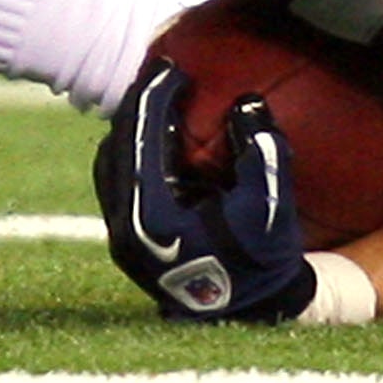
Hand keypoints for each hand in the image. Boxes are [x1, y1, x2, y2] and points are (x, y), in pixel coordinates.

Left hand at [93, 63, 314, 320]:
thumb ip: (261, 151)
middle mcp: (123, 228)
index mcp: (149, 220)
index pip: (139, 140)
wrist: (252, 315)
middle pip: (117, 146)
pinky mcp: (126, 238)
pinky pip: (119, 179)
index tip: (172, 67)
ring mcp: (119, 236)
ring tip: (159, 97)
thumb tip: (245, 100)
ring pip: (111, 162)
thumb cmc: (263, 260)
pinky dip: (135, 150)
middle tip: (163, 72)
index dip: (154, 97)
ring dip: (133, 127)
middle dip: (139, 104)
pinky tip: (160, 134)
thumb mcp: (271, 206)